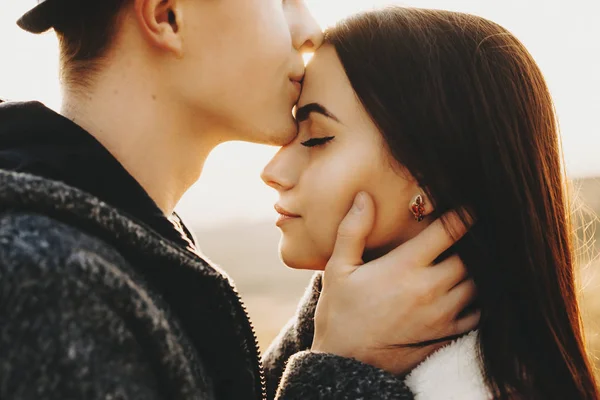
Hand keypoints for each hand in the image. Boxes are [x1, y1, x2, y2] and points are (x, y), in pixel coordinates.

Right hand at [311, 192, 478, 374]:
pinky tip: (468, 289)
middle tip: (471, 233)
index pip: (448, 232)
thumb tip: (364, 197)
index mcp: (405, 266)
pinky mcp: (446, 333)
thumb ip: (353, 230)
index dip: (463, 215)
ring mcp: (441, 313)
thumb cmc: (341, 311)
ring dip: (477, 269)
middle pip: (471, 256)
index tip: (469, 206)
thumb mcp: (339, 268)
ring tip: (471, 258)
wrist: (347, 360)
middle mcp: (429, 288)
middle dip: (472, 243)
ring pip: (478, 283)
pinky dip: (480, 299)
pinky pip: (478, 312)